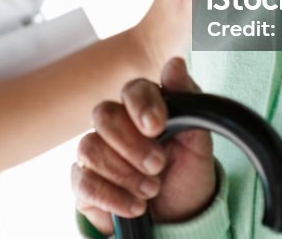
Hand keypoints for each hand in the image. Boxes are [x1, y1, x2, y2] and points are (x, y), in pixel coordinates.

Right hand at [72, 58, 215, 234]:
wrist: (179, 217)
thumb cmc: (186, 174)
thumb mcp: (198, 143)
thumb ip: (188, 103)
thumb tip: (175, 63)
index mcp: (144, 108)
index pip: (132, 89)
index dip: (141, 106)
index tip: (157, 127)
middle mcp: (115, 125)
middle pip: (103, 115)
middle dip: (132, 144)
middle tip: (158, 165)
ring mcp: (95, 152)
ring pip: (90, 148)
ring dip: (125, 174)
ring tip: (152, 190)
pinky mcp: (83, 182)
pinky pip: (84, 182)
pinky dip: (112, 197)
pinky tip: (136, 206)